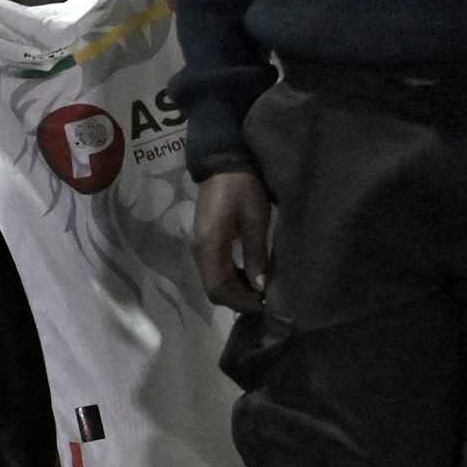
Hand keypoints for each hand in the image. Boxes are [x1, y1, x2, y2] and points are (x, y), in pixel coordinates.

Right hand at [195, 170, 274, 309]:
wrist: (224, 162)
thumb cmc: (243, 188)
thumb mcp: (255, 220)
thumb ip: (256, 255)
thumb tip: (261, 288)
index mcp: (209, 246)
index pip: (218, 288)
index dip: (241, 302)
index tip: (265, 304)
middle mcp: (199, 250)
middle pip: (214, 289)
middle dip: (239, 299)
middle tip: (266, 300)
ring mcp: (200, 246)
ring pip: (214, 281)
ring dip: (235, 290)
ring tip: (261, 289)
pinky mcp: (205, 241)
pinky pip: (215, 269)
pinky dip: (232, 278)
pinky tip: (250, 274)